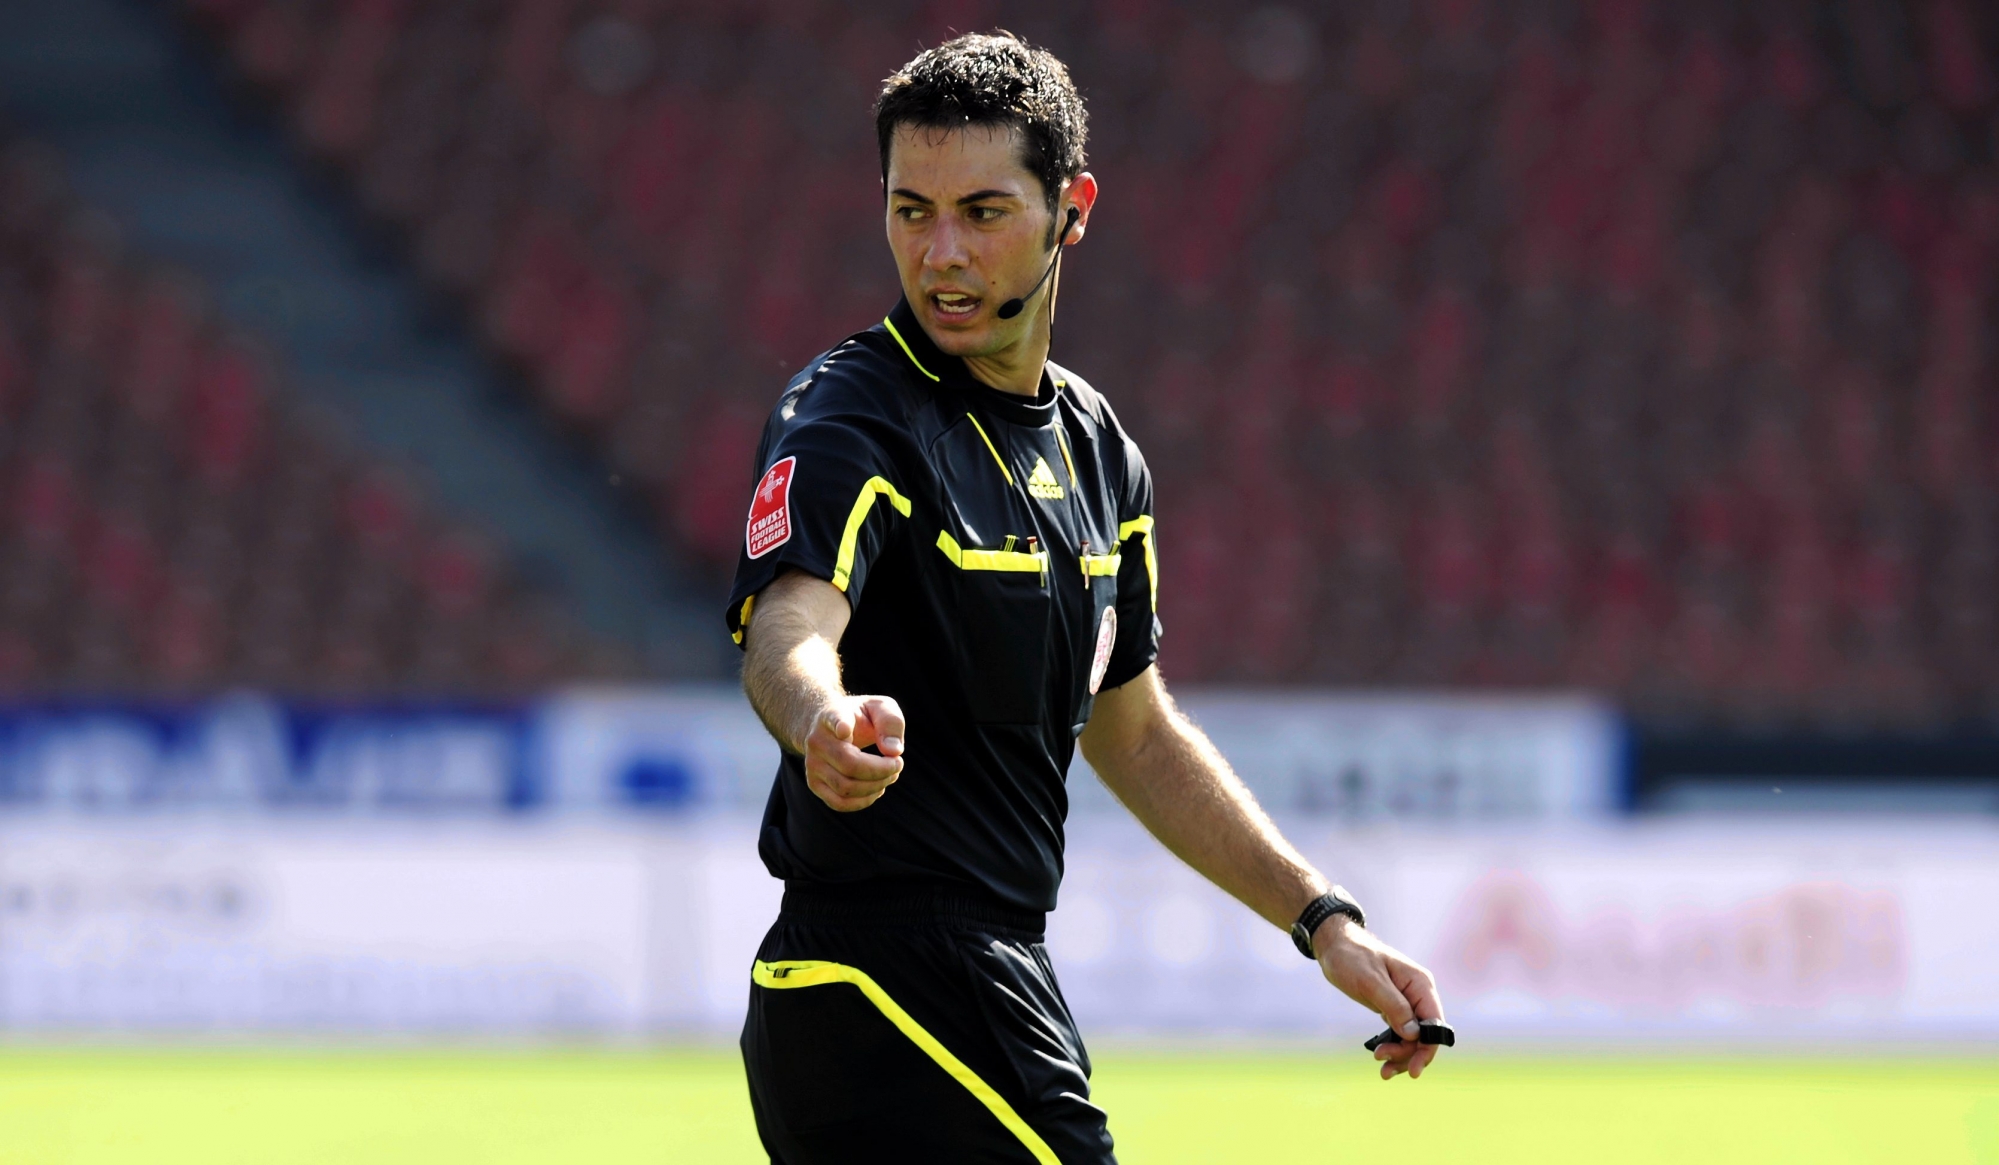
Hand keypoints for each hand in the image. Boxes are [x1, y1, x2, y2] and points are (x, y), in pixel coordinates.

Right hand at [800, 695, 905, 811]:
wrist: (828, 726)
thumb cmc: (860, 717)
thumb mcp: (879, 708)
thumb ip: (890, 723)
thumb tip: (893, 751)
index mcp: (833, 714)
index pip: (834, 719)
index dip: (839, 725)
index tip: (844, 729)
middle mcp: (817, 740)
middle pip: (850, 764)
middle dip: (882, 770)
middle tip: (898, 764)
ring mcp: (812, 764)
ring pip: (845, 788)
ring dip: (876, 786)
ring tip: (891, 775)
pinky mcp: (814, 783)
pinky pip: (839, 803)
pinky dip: (864, 801)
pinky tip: (877, 788)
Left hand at [1313, 916, 1446, 1079]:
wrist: (1334, 946)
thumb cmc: (1351, 957)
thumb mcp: (1370, 981)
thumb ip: (1394, 1005)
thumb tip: (1414, 1034)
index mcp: (1420, 984)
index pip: (1434, 1023)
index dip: (1427, 1048)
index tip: (1414, 1070)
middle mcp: (1418, 994)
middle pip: (1425, 1035)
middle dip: (1409, 1055)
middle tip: (1384, 1068)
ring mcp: (1407, 1002)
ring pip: (1413, 1038)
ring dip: (1401, 1055)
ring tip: (1381, 1068)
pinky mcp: (1394, 1008)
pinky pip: (1401, 1033)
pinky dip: (1394, 1047)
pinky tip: (1381, 1057)